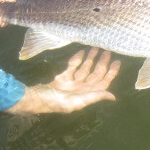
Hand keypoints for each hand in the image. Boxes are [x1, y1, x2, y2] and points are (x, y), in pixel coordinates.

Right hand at [6, 48, 120, 114]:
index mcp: (86, 95)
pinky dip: (77, 60)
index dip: (111, 73)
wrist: (32, 98)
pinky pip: (73, 67)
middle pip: (95, 74)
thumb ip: (94, 97)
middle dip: (102, 63)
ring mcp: (71, 83)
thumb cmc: (54, 102)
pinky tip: (82, 51)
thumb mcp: (76, 101)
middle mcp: (81, 89)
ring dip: (91, 59)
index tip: (117, 62)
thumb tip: (113, 97)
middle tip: (108, 50)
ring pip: (85, 69)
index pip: (103, 83)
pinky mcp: (62, 78)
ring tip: (97, 48)